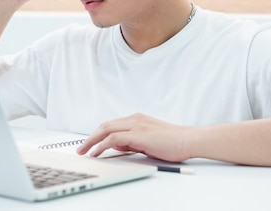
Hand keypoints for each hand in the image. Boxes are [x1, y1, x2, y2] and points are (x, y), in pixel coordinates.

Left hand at [77, 113, 192, 162]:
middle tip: (81, 148)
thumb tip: (117, 145)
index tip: (90, 143)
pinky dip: (102, 145)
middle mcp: (135, 119)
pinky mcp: (138, 134)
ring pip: (106, 129)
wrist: (189, 140)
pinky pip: (113, 138)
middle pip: (105, 125)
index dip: (98, 134)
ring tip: (84, 151)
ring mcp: (136, 125)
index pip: (112, 124)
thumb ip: (132, 141)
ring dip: (92, 141)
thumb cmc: (173, 142)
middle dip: (91, 137)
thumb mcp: (148, 141)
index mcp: (137, 119)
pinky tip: (96, 152)